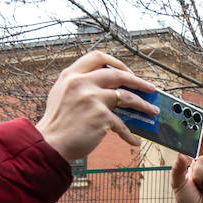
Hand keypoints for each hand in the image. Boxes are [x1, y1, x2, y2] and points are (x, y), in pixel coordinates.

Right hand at [35, 51, 156, 160]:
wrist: (49, 144)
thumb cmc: (56, 124)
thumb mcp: (62, 95)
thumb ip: (80, 87)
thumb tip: (108, 90)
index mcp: (71, 75)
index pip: (97, 57)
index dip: (115, 62)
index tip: (127, 70)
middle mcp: (81, 82)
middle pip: (118, 74)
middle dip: (138, 81)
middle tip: (150, 88)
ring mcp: (92, 98)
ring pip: (127, 96)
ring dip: (143, 104)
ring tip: (153, 110)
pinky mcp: (101, 116)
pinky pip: (122, 124)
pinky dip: (129, 134)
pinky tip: (134, 140)